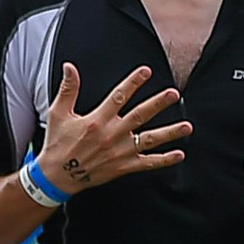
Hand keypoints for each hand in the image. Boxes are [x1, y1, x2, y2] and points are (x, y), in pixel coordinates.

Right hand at [37, 63, 189, 191]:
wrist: (56, 176)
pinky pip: (147, 163)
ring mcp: (120, 152)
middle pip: (140, 115)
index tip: (146, 72)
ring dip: (169, 133)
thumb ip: (68, 89)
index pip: (119, 96)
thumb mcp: (58, 113)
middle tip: (174, 94)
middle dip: (158, 103)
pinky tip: (179, 154)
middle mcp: (112, 134)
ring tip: (187, 126)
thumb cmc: (57, 144)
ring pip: (149, 140)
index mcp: (97, 120)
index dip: (133, 82)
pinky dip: (164, 160)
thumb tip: (69, 67)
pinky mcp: (123, 167)